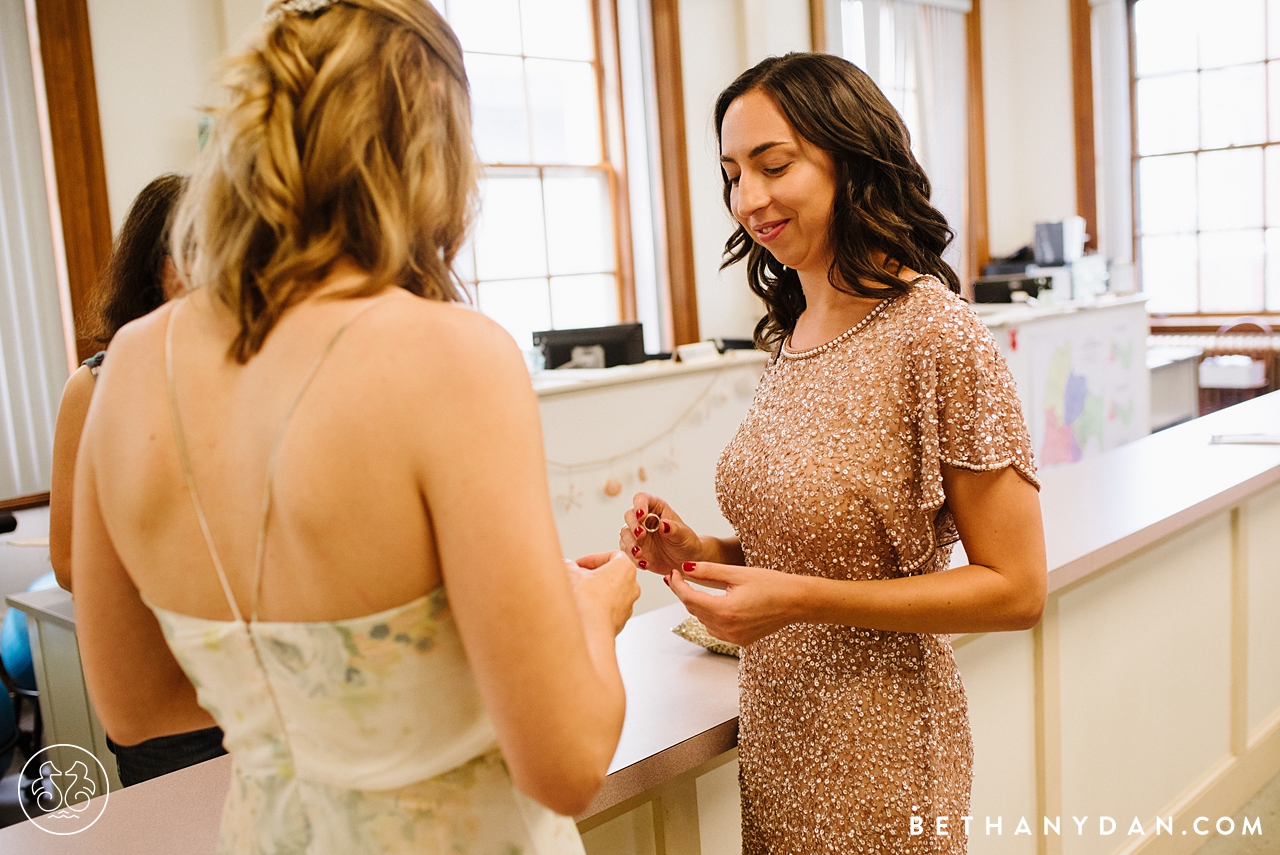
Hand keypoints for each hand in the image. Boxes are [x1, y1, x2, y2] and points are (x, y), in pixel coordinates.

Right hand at [566, 552, 640, 635]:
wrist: (590, 630)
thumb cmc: (587, 601)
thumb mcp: (571, 574)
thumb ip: (569, 566)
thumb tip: (567, 565)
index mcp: (626, 568)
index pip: (611, 556)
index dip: (592, 559)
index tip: (579, 564)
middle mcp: (632, 586)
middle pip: (612, 575)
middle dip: (593, 576)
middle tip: (577, 578)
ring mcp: (627, 606)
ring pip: (611, 593)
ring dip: (595, 592)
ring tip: (577, 594)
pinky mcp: (620, 622)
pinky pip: (608, 609)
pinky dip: (597, 607)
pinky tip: (582, 609)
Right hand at [619, 493, 704, 574]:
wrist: (685, 560)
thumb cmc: (686, 542)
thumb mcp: (684, 535)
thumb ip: (674, 529)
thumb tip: (663, 524)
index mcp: (656, 508)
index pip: (642, 498)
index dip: (639, 504)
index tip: (641, 516)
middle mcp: (644, 519)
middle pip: (629, 515)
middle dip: (633, 525)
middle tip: (641, 536)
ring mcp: (637, 534)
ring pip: (625, 533)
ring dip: (630, 543)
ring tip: (640, 554)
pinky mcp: (634, 548)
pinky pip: (626, 551)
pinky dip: (633, 558)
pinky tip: (644, 564)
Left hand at [666, 561, 798, 646]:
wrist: (797, 602)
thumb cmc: (772, 584)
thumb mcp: (737, 573)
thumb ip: (708, 572)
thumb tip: (685, 568)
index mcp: (725, 611)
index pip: (689, 598)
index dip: (677, 585)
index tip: (671, 573)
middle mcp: (727, 629)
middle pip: (694, 610)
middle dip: (684, 593)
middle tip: (677, 577)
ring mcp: (734, 638)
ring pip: (703, 621)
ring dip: (697, 605)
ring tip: (694, 588)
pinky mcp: (740, 641)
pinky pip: (715, 629)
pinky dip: (710, 616)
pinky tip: (714, 603)